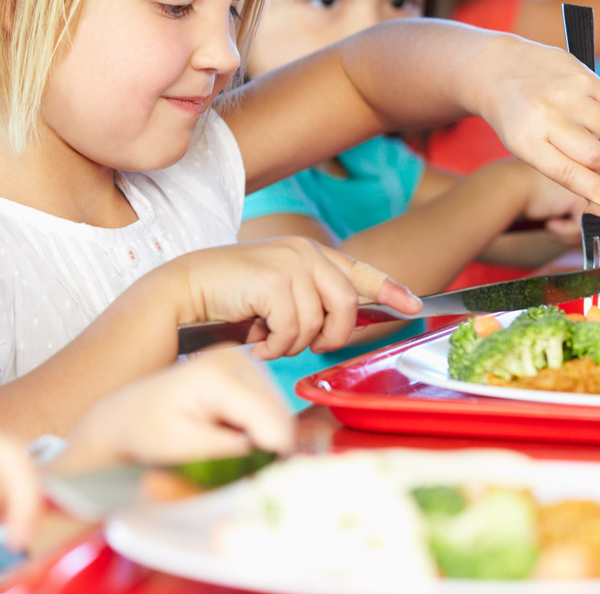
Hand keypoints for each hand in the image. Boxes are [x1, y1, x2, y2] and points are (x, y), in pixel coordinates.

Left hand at [54, 349, 293, 472]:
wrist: (126, 417)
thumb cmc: (145, 433)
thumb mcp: (183, 448)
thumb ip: (229, 450)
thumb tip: (272, 450)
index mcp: (217, 375)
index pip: (270, 418)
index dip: (272, 452)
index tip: (256, 476)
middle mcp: (234, 357)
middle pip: (278, 411)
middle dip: (268, 444)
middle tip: (239, 466)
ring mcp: (240, 359)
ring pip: (277, 409)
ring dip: (263, 435)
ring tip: (227, 447)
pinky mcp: (242, 368)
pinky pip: (267, 405)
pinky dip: (257, 426)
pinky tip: (230, 433)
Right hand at [171, 238, 420, 358]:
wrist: (185, 291)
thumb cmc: (230, 299)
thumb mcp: (279, 297)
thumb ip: (312, 302)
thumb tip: (346, 324)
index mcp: (309, 253)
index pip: (360, 271)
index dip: (390, 290)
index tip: (414, 306)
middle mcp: (304, 252)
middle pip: (347, 305)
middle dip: (332, 336)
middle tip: (308, 348)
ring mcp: (290, 263)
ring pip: (318, 324)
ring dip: (293, 345)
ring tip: (269, 340)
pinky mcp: (274, 280)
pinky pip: (293, 330)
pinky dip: (275, 346)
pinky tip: (257, 343)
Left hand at [469, 34, 599, 212]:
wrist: (498, 69)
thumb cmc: (519, 120)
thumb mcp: (527, 148)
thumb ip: (566, 170)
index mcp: (526, 142)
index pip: (567, 173)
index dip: (597, 191)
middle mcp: (546, 116)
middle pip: (596, 155)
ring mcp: (566, 92)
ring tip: (583, 125)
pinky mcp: (582, 74)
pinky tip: (585, 105)